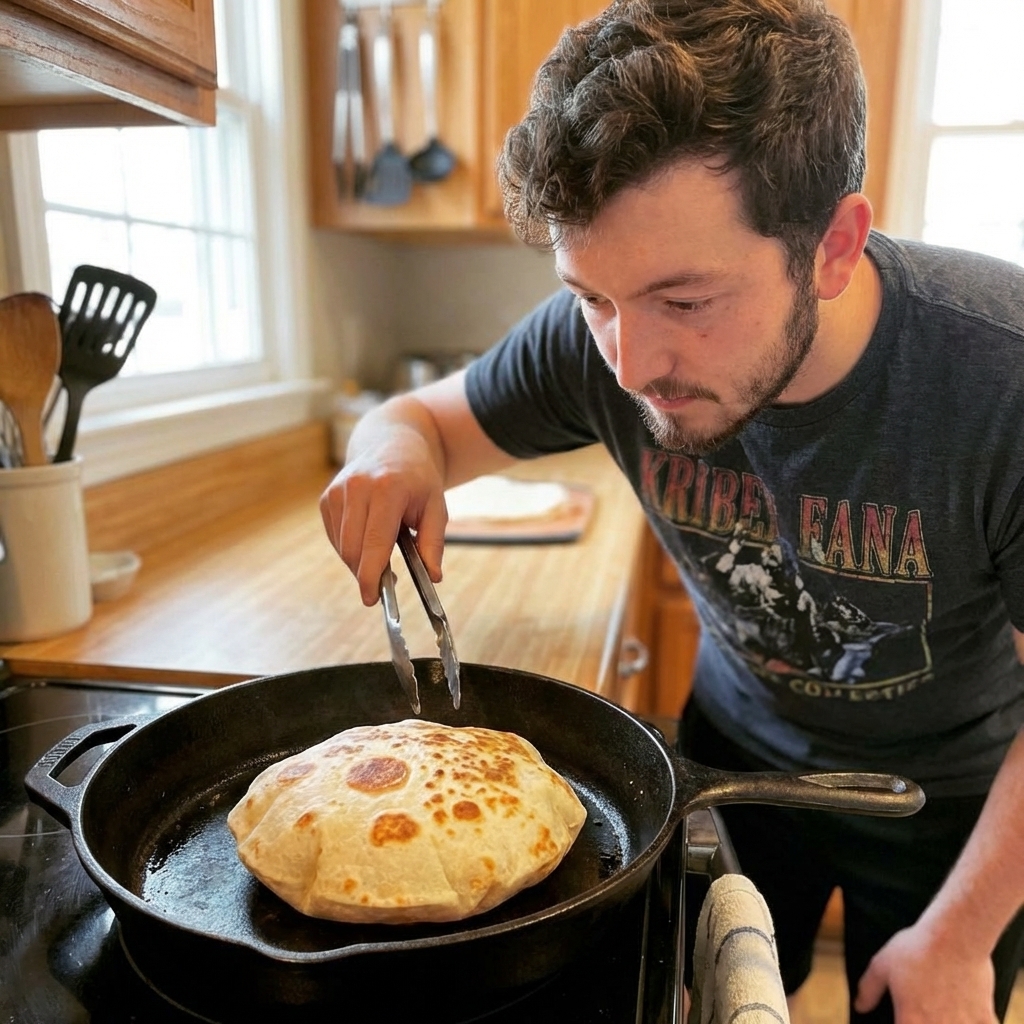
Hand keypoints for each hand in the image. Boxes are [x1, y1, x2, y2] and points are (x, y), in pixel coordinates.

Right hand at [319, 422, 447, 605]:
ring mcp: (337, 491)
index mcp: (388, 488)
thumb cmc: (418, 479)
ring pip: (342, 547)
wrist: (391, 445)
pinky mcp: (326, 498)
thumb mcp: (436, 506)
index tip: (372, 598)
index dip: (371, 575)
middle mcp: (357, 487)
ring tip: (384, 551)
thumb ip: (434, 542)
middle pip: (353, 549)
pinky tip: (368, 536)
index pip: (375, 542)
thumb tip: (433, 577)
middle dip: (366, 573)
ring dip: (360, 561)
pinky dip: (351, 547)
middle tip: (387, 583)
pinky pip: (336, 538)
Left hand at [854, 921, 997, 1023]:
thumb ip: (869, 989)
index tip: (901, 1019)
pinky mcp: (985, 1020)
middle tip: (921, 1015)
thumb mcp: (882, 965)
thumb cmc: (917, 948)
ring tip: (942, 1015)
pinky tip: (969, 1019)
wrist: (956, 936)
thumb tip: (859, 1006)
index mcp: (911, 1021)